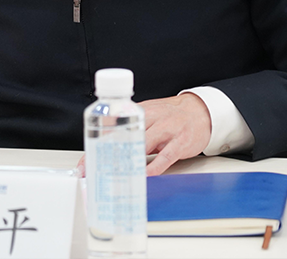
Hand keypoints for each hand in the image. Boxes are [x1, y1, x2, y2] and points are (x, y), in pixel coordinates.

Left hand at [73, 93, 211, 177]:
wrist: (201, 111)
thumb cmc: (172, 116)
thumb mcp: (149, 116)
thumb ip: (131, 128)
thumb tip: (108, 150)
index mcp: (140, 111)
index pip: (113, 127)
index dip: (97, 146)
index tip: (85, 163)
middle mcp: (152, 118)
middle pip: (124, 136)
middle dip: (107, 155)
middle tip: (96, 172)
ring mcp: (167, 129)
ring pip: (143, 144)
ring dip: (127, 162)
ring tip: (115, 176)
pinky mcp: (180, 142)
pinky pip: (165, 157)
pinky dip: (153, 168)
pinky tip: (144, 176)